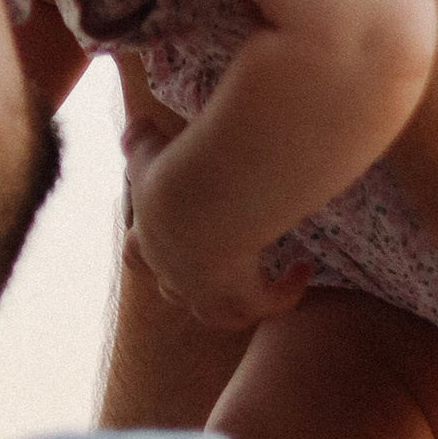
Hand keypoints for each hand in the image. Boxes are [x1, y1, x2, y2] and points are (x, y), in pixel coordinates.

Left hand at [126, 140, 310, 332]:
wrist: (198, 198)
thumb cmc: (169, 171)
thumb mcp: (146, 149)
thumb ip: (139, 138)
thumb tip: (135, 124)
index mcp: (146, 239)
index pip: (136, 254)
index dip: (148, 251)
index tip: (171, 233)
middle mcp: (172, 272)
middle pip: (172, 291)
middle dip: (188, 282)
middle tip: (215, 265)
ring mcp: (205, 292)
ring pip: (216, 314)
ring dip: (238, 301)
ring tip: (261, 284)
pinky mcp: (241, 297)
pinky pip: (267, 305)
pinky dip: (286, 292)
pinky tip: (302, 270)